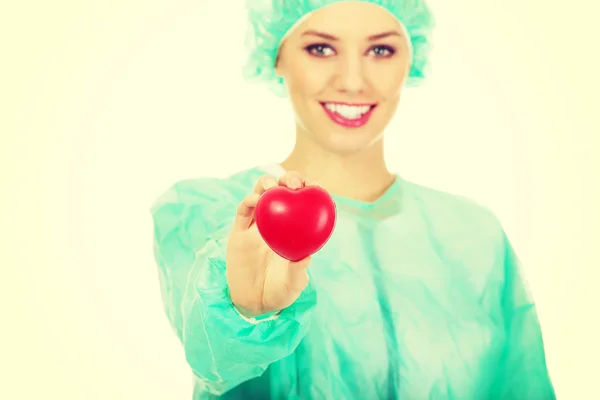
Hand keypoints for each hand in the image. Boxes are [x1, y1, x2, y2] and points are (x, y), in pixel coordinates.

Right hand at [225, 171, 319, 316]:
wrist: (253, 303)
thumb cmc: (279, 292)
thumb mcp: (292, 284)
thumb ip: (298, 272)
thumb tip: (307, 257)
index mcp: (294, 229)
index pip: (305, 201)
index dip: (311, 188)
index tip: (317, 186)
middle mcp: (276, 222)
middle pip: (283, 190)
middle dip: (289, 178)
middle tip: (294, 185)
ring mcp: (257, 225)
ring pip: (261, 193)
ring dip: (267, 183)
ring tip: (273, 187)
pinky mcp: (239, 232)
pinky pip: (243, 211)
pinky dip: (249, 200)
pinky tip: (256, 200)